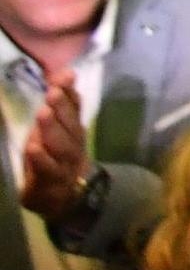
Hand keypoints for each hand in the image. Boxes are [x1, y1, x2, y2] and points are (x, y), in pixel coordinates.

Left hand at [18, 72, 89, 220]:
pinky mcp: (51, 182)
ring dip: (52, 129)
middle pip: (70, 125)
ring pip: (61, 146)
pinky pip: (48, 169)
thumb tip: (64, 72)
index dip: (70, 92)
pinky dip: (42, 158)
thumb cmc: (55, 158)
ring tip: (43, 113)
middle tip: (52, 92)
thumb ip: (60, 105)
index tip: (64, 77)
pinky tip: (34, 147)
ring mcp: (65, 164)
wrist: (66, 197)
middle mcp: (74, 145)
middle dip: (62, 108)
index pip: (75, 108)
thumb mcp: (56, 130)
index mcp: (75, 129)